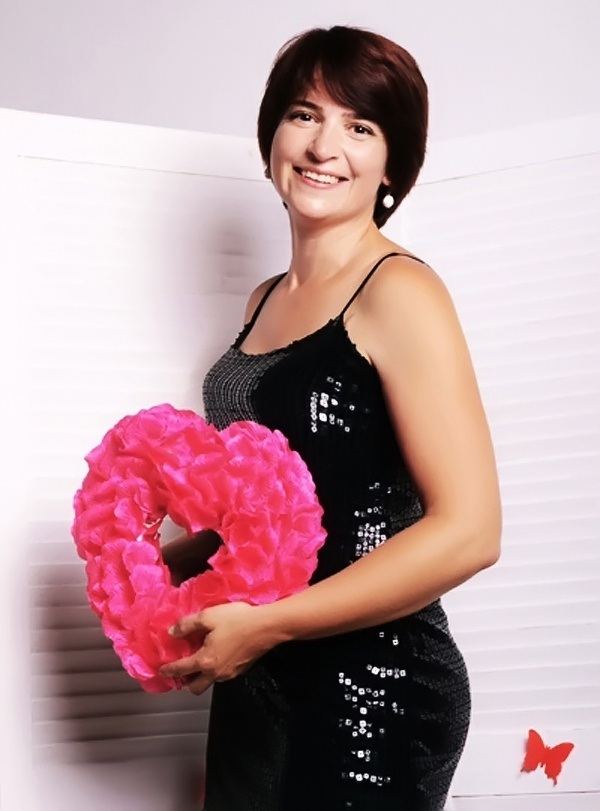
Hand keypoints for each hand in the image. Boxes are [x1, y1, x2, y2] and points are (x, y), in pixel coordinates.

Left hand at [159, 601, 280, 694]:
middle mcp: (216, 673)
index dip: (168, 670)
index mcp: (205, 661)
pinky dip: (216, 669)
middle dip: (186, 682)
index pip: (181, 669)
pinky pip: (223, 675)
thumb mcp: (208, 617)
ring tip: (201, 660)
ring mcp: (230, 673)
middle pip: (195, 688)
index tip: (161, 671)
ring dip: (202, 676)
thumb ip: (187, 625)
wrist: (267, 626)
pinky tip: (219, 654)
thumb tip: (172, 633)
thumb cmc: (237, 621)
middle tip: (183, 670)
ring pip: (210, 682)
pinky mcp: (242, 670)